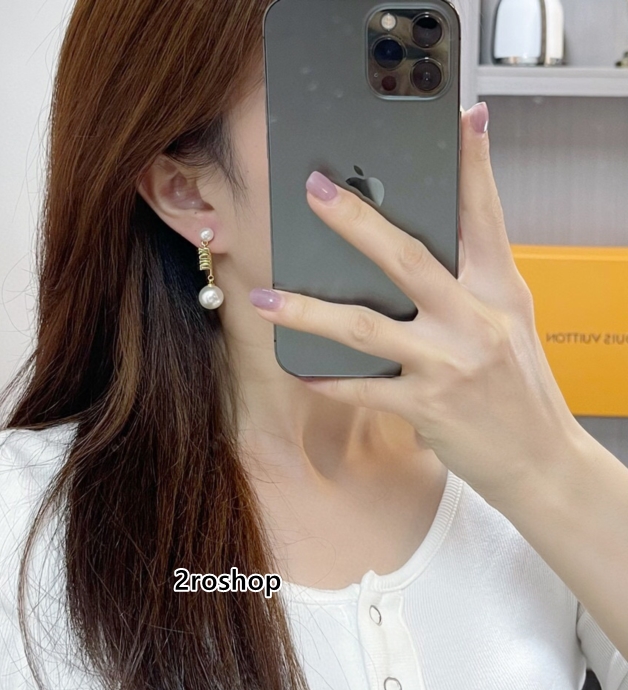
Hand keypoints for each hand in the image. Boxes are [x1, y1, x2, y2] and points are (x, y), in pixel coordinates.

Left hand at [249, 102, 580, 506]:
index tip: (462, 119)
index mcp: (499, 290)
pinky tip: (301, 370)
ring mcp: (449, 363)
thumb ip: (470, 284)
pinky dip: (328, 380)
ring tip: (264, 299)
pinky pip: (362, 387)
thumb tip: (422, 251)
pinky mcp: (427, 405)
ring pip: (365, 327)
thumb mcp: (507, 322)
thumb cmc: (519, 387)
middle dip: (356, 220)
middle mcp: (475, 319)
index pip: (485, 216)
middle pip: (408, 257)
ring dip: (308, 311)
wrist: (539, 458)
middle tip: (315, 189)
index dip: (474, 165)